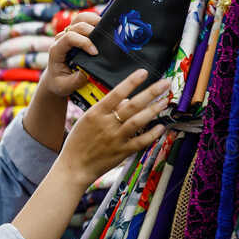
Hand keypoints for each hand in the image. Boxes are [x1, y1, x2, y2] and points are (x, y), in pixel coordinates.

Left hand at [42, 16, 99, 98]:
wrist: (54, 78)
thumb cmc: (59, 82)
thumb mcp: (66, 86)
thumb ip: (76, 80)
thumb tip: (88, 72)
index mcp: (56, 50)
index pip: (69, 37)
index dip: (84, 42)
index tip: (95, 53)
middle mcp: (61, 39)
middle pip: (76, 24)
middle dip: (91, 30)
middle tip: (104, 41)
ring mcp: (68, 33)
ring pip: (81, 18)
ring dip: (94, 21)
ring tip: (105, 30)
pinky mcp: (75, 33)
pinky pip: (85, 21)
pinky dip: (95, 21)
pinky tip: (104, 28)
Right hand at [58, 69, 170, 183]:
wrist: (74, 166)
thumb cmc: (78, 141)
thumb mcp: (87, 120)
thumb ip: (107, 109)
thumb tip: (126, 100)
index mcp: (96, 113)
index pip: (116, 93)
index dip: (131, 82)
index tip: (144, 72)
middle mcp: (107, 124)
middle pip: (132, 105)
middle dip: (150, 92)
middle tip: (165, 84)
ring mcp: (115, 138)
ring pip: (138, 121)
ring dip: (153, 110)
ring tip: (164, 101)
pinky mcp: (122, 152)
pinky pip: (140, 141)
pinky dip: (152, 134)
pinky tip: (161, 127)